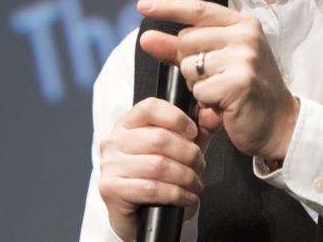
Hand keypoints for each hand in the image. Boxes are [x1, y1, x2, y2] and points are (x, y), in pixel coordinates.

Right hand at [97, 97, 212, 241]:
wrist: (138, 215)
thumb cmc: (156, 177)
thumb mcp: (179, 150)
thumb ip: (198, 131)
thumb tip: (212, 115)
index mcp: (127, 124)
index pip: (150, 107)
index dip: (177, 118)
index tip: (193, 133)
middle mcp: (114, 141)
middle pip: (160, 138)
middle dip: (189, 153)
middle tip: (200, 165)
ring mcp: (110, 165)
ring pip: (158, 165)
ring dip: (185, 176)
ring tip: (195, 183)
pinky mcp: (111, 189)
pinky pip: (152, 188)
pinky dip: (176, 194)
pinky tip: (186, 196)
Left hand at [138, 0, 299, 161]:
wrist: (280, 123)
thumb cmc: (246, 90)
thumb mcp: (218, 62)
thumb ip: (181, 49)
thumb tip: (146, 38)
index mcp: (243, 24)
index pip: (198, 9)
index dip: (168, 7)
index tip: (142, 6)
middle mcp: (245, 35)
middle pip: (186, 40)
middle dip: (189, 64)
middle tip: (214, 79)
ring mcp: (244, 58)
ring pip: (190, 66)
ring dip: (198, 85)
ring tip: (222, 92)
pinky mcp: (239, 83)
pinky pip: (199, 90)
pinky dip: (205, 103)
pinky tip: (225, 105)